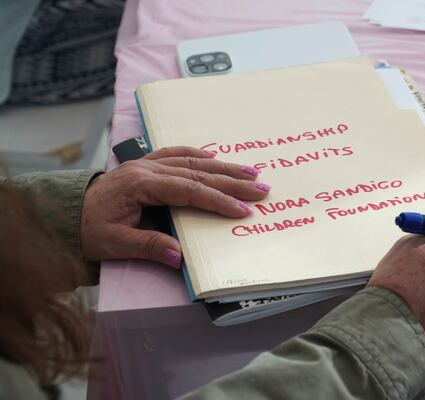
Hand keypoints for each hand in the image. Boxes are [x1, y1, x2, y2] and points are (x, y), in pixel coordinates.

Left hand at [80, 146, 270, 267]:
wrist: (65, 212)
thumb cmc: (88, 229)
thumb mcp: (113, 244)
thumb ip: (147, 247)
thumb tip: (179, 257)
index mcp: (140, 185)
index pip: (189, 191)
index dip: (218, 200)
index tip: (242, 210)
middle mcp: (147, 169)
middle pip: (198, 172)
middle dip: (232, 181)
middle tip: (261, 187)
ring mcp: (147, 163)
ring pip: (193, 160)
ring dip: (223, 165)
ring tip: (250, 171)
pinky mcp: (146, 164)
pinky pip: (178, 154)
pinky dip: (200, 155)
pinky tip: (215, 158)